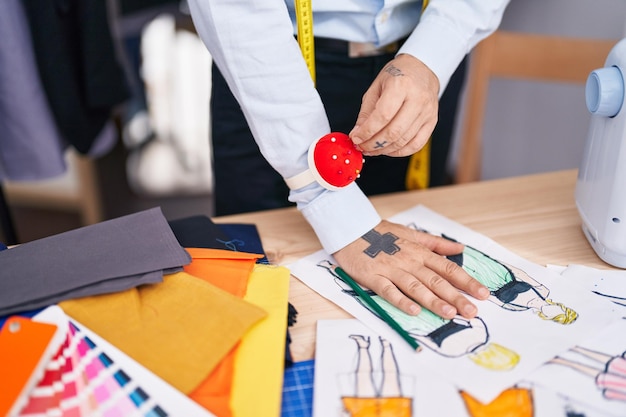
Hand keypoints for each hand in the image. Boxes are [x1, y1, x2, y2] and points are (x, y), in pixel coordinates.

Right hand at [332, 220, 489, 318]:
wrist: (351, 229)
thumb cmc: (381, 234)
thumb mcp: (411, 234)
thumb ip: (435, 244)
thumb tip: (459, 247)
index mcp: (419, 252)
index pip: (448, 268)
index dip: (466, 281)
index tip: (483, 294)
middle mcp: (409, 261)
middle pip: (436, 280)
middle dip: (456, 296)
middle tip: (472, 312)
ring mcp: (391, 269)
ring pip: (416, 287)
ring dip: (433, 301)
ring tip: (449, 314)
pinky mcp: (373, 277)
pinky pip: (389, 291)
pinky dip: (401, 301)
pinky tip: (413, 311)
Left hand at [349, 54, 438, 156]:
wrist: (422, 69)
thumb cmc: (397, 76)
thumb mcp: (376, 87)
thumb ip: (366, 112)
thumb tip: (357, 134)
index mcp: (401, 85)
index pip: (383, 116)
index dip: (367, 131)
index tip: (356, 138)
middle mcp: (417, 99)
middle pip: (394, 131)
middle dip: (374, 144)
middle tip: (362, 146)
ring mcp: (427, 112)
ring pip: (404, 141)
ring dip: (384, 149)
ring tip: (372, 149)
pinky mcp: (432, 122)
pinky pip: (416, 145)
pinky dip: (400, 152)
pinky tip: (388, 149)